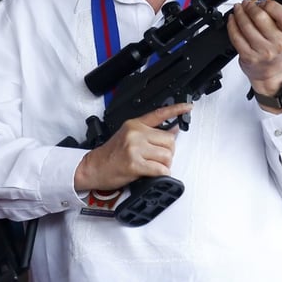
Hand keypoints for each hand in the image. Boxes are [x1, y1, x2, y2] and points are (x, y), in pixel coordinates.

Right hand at [73, 102, 189, 192]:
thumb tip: (172, 131)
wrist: (93, 167)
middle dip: (168, 152)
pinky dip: (161, 174)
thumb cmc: (110, 155)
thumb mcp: (127, 136)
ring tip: (153, 166)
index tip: (188, 107)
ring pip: (167, 155)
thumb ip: (148, 132)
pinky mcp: (134, 164)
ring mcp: (135, 148)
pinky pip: (160, 169)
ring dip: (165, 165)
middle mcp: (135, 134)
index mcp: (134, 124)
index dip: (176, 109)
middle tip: (158, 158)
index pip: (159, 114)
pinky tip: (153, 173)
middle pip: (169, 140)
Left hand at [227, 0, 281, 96]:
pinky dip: (232, 25)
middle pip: (260, 18)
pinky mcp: (248, 56)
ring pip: (246, 26)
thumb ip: (276, 18)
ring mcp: (262, 51)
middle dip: (250, 7)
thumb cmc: (276, 51)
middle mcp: (277, 44)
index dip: (270, 5)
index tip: (263, 2)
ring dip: (239, 13)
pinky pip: (236, 37)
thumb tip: (259, 2)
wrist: (270, 74)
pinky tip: (232, 20)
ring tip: (238, 9)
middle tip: (246, 4)